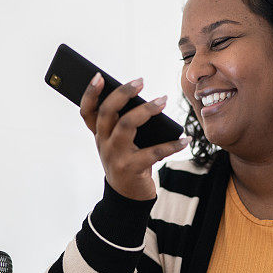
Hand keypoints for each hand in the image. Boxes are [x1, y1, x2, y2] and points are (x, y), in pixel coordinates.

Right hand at [79, 73, 189, 200]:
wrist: (127, 196)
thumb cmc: (127, 161)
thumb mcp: (119, 144)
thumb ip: (124, 124)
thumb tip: (146, 100)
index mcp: (99, 135)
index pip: (87, 111)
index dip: (90, 93)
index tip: (99, 76)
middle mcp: (103, 143)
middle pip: (107, 112)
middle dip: (123, 93)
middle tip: (141, 81)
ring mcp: (115, 156)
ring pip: (127, 125)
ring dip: (146, 111)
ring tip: (163, 101)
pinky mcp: (131, 168)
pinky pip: (154, 152)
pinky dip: (172, 145)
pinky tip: (185, 139)